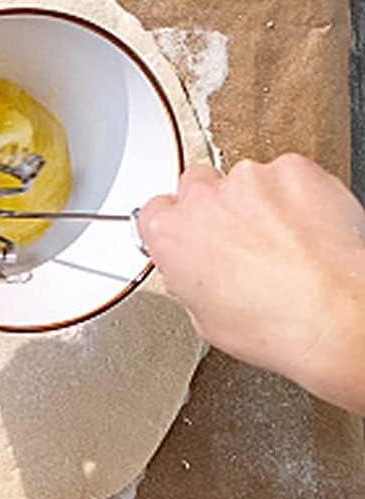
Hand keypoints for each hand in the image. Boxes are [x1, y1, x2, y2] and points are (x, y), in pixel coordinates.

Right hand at [139, 155, 364, 412]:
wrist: (341, 319)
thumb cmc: (280, 328)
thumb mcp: (207, 322)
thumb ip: (188, 280)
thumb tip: (197, 275)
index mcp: (170, 232)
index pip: (158, 210)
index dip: (181, 225)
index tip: (198, 237)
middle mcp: (203, 198)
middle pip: (199, 184)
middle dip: (219, 207)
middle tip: (247, 240)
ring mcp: (249, 179)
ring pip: (249, 180)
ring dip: (264, 203)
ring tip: (290, 243)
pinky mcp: (294, 169)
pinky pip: (291, 174)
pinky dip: (302, 196)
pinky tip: (311, 230)